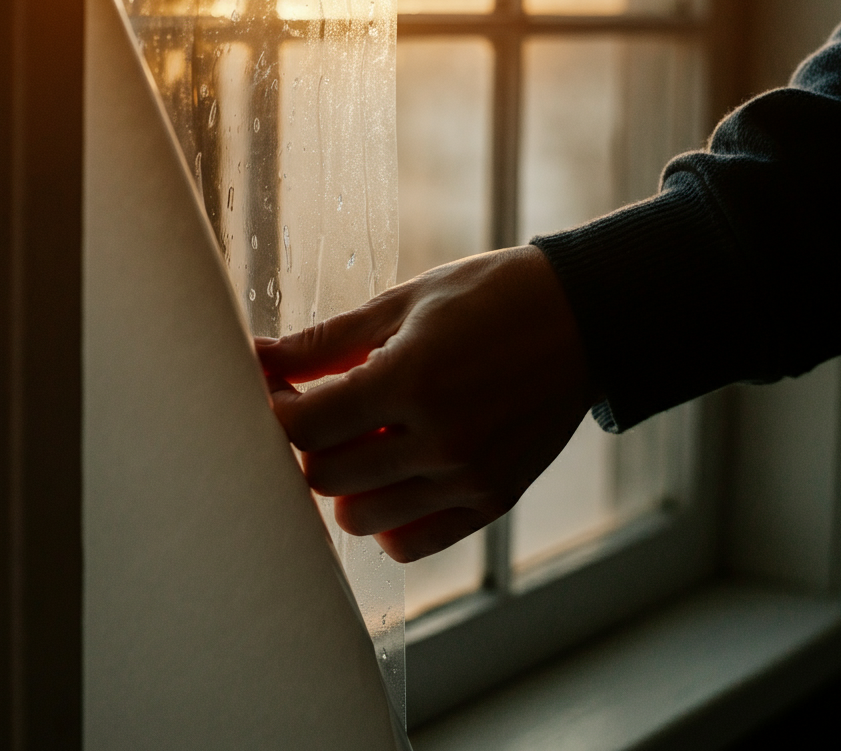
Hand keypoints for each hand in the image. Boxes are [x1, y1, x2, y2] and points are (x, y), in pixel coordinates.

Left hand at [256, 245, 597, 562]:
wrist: (583, 317)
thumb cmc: (488, 296)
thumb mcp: (403, 303)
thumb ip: (325, 341)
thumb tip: (256, 356)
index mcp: (410, 379)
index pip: (303, 428)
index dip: (276, 410)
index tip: (281, 390)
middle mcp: (439, 440)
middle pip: (324, 477)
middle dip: (306, 443)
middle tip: (317, 409)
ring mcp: (468, 478)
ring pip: (358, 518)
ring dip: (343, 483)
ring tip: (361, 439)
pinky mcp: (492, 500)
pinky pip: (410, 543)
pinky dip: (387, 520)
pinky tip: (392, 473)